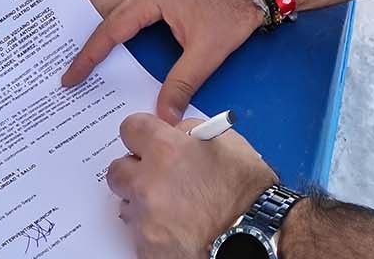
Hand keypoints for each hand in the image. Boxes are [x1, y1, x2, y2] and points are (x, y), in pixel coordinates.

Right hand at [61, 0, 265, 123]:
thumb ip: (182, 84)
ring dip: (86, 13)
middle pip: (97, 4)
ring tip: (66, 37)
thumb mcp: (206, 53)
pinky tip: (98, 22)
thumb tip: (164, 116)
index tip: (69, 77)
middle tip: (54, 53)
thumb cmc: (229, 14)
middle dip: (75, 29)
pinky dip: (102, 6)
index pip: (109, 30)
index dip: (87, 55)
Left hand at [108, 114, 275, 258]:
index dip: (141, 134)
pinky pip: (138, 235)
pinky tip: (177, 231)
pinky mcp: (145, 248)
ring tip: (172, 209)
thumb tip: (175, 132)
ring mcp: (145, 219)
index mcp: (167, 151)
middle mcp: (149, 183)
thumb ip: (193, 132)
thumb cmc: (248, 194)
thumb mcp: (229, 144)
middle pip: (118, 170)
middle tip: (156, 178)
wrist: (256, 239)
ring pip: (127, 204)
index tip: (147, 141)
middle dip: (134, 171)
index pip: (131, 128)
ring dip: (142, 203)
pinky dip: (153, 231)